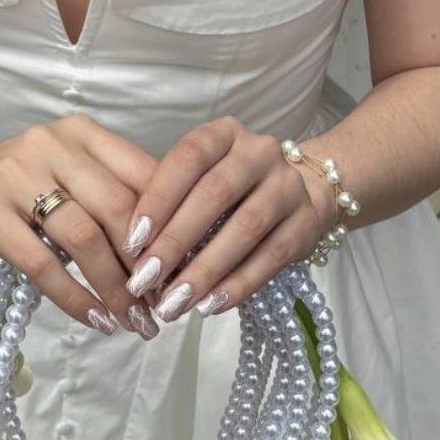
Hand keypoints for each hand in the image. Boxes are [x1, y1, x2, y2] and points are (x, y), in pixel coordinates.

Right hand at [0, 114, 160, 334]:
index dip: (173, 227)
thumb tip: (173, 247)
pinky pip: (41, 263)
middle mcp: (53, 146)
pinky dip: (75, 298)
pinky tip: (96, 320)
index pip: (144, 177)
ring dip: (116, 287)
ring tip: (134, 321)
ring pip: (84, 238)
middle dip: (148, 264)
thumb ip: (112, 193)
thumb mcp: (67, 172)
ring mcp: (16, 177)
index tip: (188, 270)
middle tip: (164, 304)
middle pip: (119, 209)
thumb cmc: (14, 183)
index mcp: (82, 134)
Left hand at [121, 117, 336, 319]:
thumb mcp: (200, 179)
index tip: (132, 241)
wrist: (303, 192)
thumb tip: (133, 253)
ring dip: (205, 271)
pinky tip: (210, 306)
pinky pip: (271, 258)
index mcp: (225, 134)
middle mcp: (260, 152)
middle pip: (215, 195)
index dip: (159, 198)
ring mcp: (289, 186)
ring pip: (245, 229)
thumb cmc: (230, 190)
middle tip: (145, 280)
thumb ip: (170, 203)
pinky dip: (238, 285)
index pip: (188, 157)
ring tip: (174, 303)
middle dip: (175, 242)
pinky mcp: (307, 223)